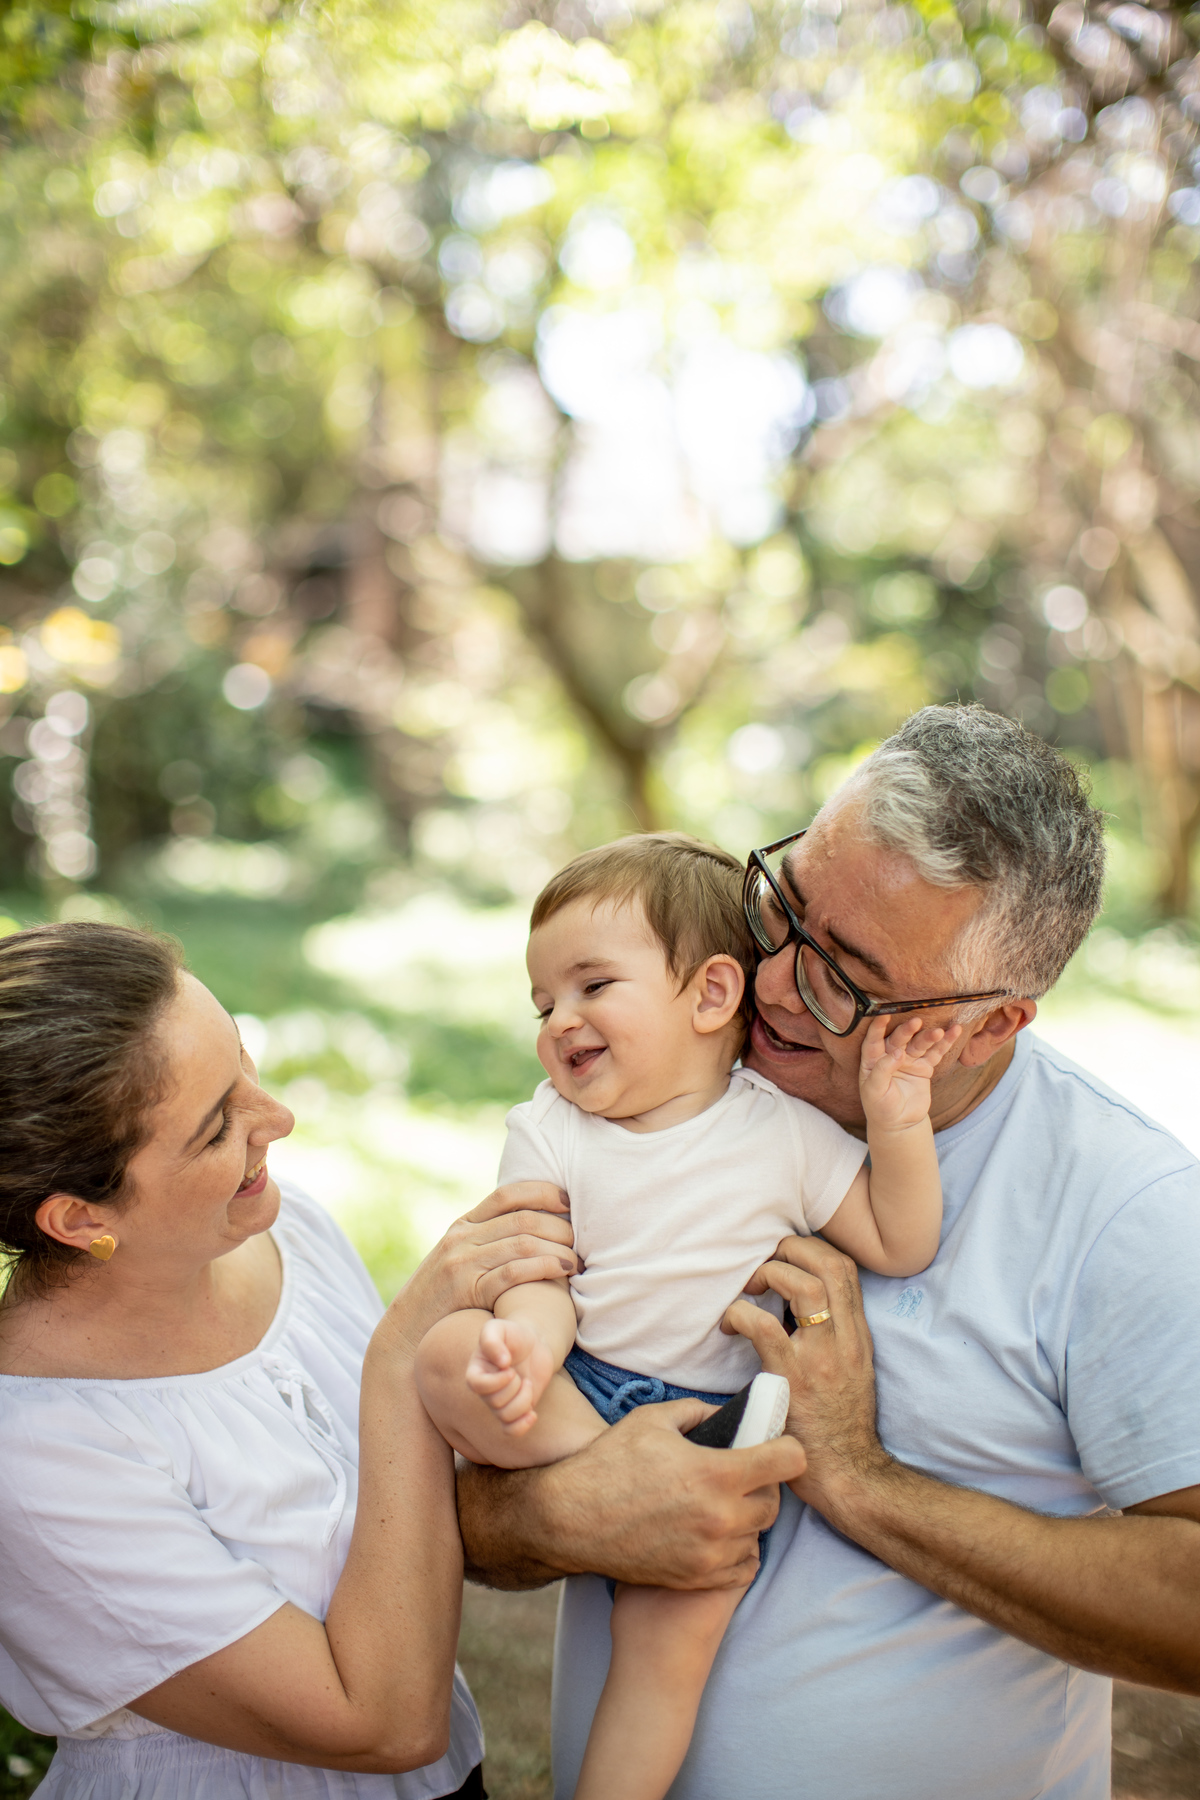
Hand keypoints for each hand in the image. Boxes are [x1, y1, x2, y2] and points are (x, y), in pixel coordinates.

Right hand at [384, 1182, 577, 1353]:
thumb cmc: (443, 1302)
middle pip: (522, 1218)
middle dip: (559, 1225)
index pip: (508, 1194)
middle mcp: (462, 1237)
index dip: (543, 1192)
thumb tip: (533, 1231)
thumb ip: (487, 1244)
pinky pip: (513, 1272)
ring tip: (579, 1260)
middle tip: (584, 1238)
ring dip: (558, 1248)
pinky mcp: (466, 1289)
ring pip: (522, 1242)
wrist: (405, 1337)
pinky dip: (544, 1268)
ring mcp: (462, 1262)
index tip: (569, 1201)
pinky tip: (563, 1272)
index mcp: (463, 1225)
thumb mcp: (459, 1262)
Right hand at [461, 1397, 805, 1590]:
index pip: (788, 1461)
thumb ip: (699, 1412)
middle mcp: (722, 1517)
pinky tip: (714, 1531)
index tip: (779, 1447)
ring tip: (722, 1502)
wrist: (572, 1520)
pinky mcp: (699, 1578)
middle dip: (764, 1484)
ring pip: (759, 1534)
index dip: (788, 1449)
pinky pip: (743, 1565)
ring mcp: (711, 1553)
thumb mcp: (653, 1420)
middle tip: (742, 1474)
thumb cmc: (609, 1464)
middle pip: (775, 1501)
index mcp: (716, 1473)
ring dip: (748, 1517)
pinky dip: (736, 1548)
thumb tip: (728, 1414)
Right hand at [466, 1316, 555, 1434]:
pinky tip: (533, 1413)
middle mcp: (485, 1390)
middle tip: (518, 1372)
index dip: (495, 1381)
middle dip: (514, 1386)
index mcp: (476, 1370)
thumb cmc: (514, 1334)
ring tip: (527, 1383)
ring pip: (506, 1416)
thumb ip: (491, 1339)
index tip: (510, 1367)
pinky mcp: (515, 1410)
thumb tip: (501, 1362)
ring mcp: (500, 1402)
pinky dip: (522, 1426)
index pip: (476, 1385)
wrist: (534, 1344)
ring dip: (523, 1400)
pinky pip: (511, 1431)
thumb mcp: (499, 1327)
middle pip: (495, 1402)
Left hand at [722, 1235, 889, 1515]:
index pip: (846, 1268)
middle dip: (792, 1248)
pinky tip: (730, 1324)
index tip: (786, 1254)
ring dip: (770, 1273)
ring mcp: (821, 1358)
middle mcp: (846, 1339)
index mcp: (858, 1336)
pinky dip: (740, 1314)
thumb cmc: (840, 1428)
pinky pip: (763, 1327)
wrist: (850, 1477)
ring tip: (750, 1287)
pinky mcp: (793, 1379)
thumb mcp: (851, 1373)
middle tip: (764, 1261)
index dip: (812, 1248)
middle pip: (829, 1264)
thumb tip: (793, 1308)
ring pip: (803, 1285)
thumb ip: (832, 1339)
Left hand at [859, 1014, 961, 1133]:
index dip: (877, 1027)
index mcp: (873, 1060)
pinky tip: (954, 1031)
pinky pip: (935, 1053)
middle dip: (908, 1030)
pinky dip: (945, 1043)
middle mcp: (891, 1055)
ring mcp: (909, 1060)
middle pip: (899, 1038)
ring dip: (929, 1036)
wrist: (900, 1123)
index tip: (884, 1014)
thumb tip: (897, 1052)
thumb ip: (882, 1070)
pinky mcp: (924, 1067)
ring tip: (939, 1031)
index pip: (873, 1040)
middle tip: (916, 1022)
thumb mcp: (875, 1091)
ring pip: (919, 1044)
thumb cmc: (880, 1107)